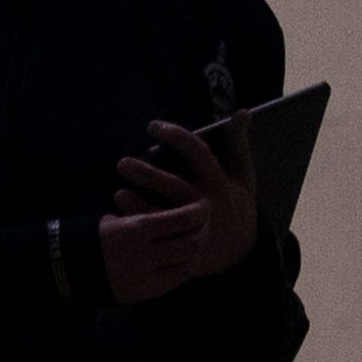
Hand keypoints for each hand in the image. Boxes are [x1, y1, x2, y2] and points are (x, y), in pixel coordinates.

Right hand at [97, 198, 207, 303]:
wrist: (66, 268)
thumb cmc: (93, 236)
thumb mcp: (118, 220)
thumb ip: (146, 218)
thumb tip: (181, 214)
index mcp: (137, 228)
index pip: (182, 219)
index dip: (198, 212)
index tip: (204, 206)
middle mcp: (144, 253)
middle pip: (190, 243)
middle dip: (202, 233)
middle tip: (205, 226)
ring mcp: (144, 276)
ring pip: (186, 264)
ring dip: (194, 253)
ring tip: (196, 243)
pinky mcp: (142, 293)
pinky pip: (173, 281)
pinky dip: (182, 270)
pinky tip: (183, 262)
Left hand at [113, 110, 257, 278]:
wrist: (240, 250)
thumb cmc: (236, 203)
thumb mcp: (243, 175)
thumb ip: (239, 143)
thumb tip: (243, 111)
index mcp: (218, 181)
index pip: (198, 153)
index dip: (176, 137)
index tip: (152, 126)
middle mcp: (205, 202)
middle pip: (175, 186)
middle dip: (148, 175)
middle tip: (122, 163)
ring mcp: (193, 226)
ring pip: (164, 215)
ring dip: (139, 204)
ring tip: (119, 193)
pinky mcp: (182, 243)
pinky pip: (158, 235)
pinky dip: (140, 225)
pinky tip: (121, 215)